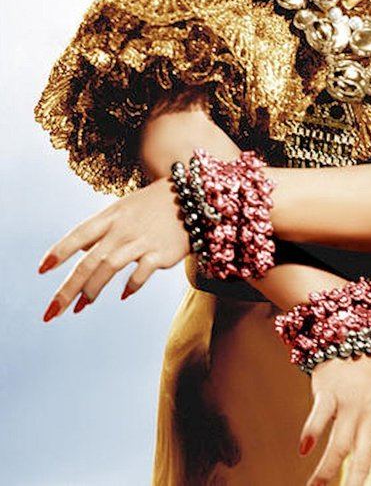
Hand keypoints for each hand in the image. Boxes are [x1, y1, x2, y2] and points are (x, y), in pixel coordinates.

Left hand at [37, 176, 189, 319]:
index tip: (41, 271)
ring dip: (91, 291)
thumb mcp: (123, 210)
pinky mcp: (160, 253)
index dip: (59, 252)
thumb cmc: (152, 206)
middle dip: (67, 289)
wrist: (192, 194)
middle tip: (50, 313)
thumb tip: (78, 252)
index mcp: (110, 216)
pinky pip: (140, 273)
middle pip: (89, 261)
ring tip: (79, 308)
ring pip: (108, 268)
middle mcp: (122, 228)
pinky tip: (123, 295)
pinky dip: (130, 285)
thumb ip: (100, 231)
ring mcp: (141, 240)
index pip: (78, 234)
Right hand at [298, 351, 370, 485]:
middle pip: (365, 458)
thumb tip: (358, 458)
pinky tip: (303, 449)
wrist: (352, 330)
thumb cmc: (365, 369)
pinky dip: (311, 433)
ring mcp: (349, 403)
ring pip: (339, 445)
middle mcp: (370, 414)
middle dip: (356, 485)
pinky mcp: (329, 391)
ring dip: (325, 471)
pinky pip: (320, 416)